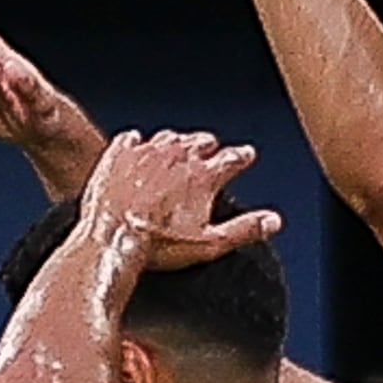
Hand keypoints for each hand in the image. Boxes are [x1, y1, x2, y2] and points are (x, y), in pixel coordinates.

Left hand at [81, 126, 284, 273]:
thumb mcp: (209, 244)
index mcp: (204, 175)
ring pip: (169, 137)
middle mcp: (178, 155)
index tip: (246, 156)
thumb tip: (274, 221)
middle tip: (211, 150)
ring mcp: (146, 152)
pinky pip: (130, 140)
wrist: (109, 238)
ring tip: (178, 147)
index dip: (242, 157)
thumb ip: (244, 230)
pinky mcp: (117, 155)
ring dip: (176, 142)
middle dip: (209, 146)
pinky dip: (136, 143)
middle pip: (201, 141)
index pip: (233, 158)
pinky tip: (136, 146)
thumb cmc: (157, 245)